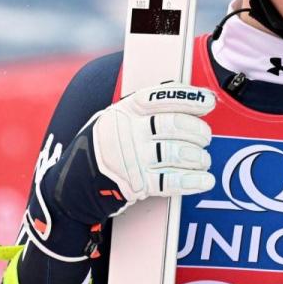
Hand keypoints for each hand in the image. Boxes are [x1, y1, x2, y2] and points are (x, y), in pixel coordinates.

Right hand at [55, 82, 215, 226]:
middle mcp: (128, 131)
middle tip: (206, 137)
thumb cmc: (107, 147)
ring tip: (203, 159)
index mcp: (125, 110)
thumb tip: (188, 98)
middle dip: (198, 131)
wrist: (74, 186)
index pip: (162, 98)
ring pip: (176, 153)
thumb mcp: (118, 119)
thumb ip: (147, 110)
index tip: (208, 102)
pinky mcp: (136, 184)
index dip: (189, 98)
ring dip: (198, 157)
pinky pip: (171, 181)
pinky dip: (192, 181)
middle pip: (173, 125)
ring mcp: (131, 158)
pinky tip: (205, 180)